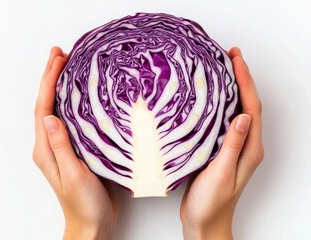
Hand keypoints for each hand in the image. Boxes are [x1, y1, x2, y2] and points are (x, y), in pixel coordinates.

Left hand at [33, 47, 118, 239]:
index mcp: (45, 149)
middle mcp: (49, 145)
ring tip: (67, 65)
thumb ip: (61, 146)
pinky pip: (69, 119)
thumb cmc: (83, 205)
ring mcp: (60, 147)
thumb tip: (50, 117)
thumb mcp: (73, 174)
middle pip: (46, 104)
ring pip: (56, 109)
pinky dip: (71, 101)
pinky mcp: (73, 150)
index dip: (49, 82)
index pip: (43, 108)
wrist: (91, 225)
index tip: (58, 60)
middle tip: (60, 53)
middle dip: (50, 77)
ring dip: (59, 86)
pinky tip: (80, 94)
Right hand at [180, 47, 264, 239]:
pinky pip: (222, 120)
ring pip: (235, 110)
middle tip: (227, 56)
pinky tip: (206, 98)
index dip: (245, 81)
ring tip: (218, 69)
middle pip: (247, 103)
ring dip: (229, 88)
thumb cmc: (212, 203)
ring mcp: (233, 147)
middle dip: (240, 78)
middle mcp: (246, 145)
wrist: (204, 223)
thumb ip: (232, 145)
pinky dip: (217, 104)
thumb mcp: (222, 173)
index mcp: (250, 149)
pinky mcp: (220, 150)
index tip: (235, 59)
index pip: (251, 107)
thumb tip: (241, 115)